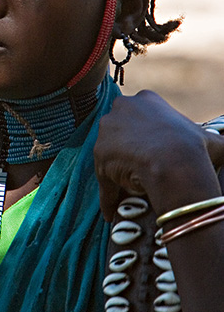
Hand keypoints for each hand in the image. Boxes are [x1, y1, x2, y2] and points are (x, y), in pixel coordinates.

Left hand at [94, 90, 222, 220]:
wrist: (174, 162)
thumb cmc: (194, 148)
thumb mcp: (210, 139)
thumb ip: (217, 140)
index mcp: (146, 100)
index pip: (141, 118)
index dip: (149, 137)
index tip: (157, 152)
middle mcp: (123, 108)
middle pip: (121, 132)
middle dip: (128, 150)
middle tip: (143, 170)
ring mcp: (108, 130)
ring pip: (111, 154)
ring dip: (118, 172)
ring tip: (132, 191)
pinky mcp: (99, 154)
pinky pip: (104, 179)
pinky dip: (108, 195)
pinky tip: (112, 212)